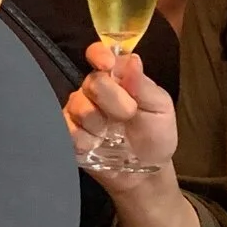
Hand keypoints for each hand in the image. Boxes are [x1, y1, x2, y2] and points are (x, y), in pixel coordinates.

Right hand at [62, 43, 179, 192]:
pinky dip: (84, 139)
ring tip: (112, 135)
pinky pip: (67, 129)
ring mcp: (79, 113)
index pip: (98, 54)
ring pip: (77, 105)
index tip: (106, 64)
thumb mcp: (160, 108)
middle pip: (91, 81)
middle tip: (129, 114)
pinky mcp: (69, 135)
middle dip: (112, 99)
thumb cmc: (155, 135)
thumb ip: (143, 85)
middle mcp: (94, 91)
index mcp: (116, 77)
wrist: (145, 172)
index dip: (98, 54)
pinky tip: (96, 145)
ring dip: (98, 122)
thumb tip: (132, 59)